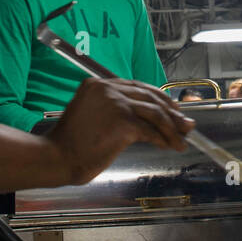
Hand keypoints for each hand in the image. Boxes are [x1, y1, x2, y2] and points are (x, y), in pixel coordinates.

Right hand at [47, 77, 194, 184]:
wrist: (56, 157)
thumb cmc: (72, 143)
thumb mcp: (92, 116)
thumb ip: (115, 110)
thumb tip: (149, 120)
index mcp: (98, 84)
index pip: (138, 86)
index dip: (159, 98)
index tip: (172, 109)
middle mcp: (107, 88)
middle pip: (150, 97)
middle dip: (172, 113)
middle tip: (185, 125)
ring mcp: (115, 103)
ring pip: (154, 113)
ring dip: (171, 128)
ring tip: (181, 140)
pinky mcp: (121, 121)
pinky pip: (150, 131)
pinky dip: (162, 140)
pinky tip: (167, 146)